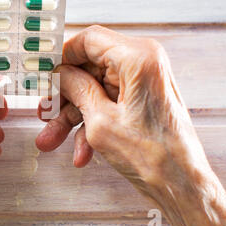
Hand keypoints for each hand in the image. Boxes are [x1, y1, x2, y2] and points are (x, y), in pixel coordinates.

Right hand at [36, 25, 225, 225]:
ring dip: (72, 116)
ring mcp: (141, 84)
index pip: (89, 40)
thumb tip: (59, 74)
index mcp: (138, 59)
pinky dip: (90, 125)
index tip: (44, 69)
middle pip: (89, 69)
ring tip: (51, 138)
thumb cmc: (154, 156)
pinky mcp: (140, 101)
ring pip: (94, 90)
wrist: (181, 185)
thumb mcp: (100, 121)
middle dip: (64, 96)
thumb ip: (76, 89)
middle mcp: (143, 65)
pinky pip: (106, 104)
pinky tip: (80, 151)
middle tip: (45, 111)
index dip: (63, 55)